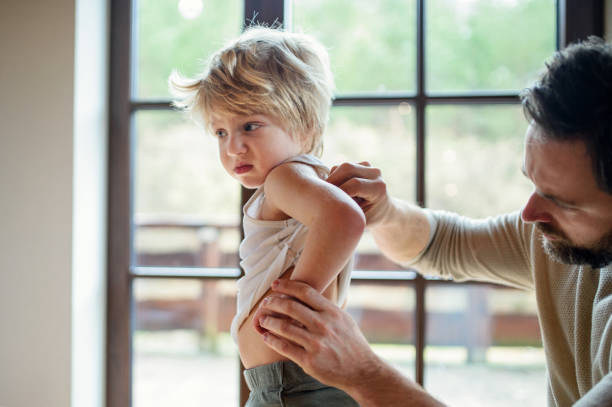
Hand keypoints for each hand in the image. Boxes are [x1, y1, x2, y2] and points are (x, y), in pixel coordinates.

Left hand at [256, 279, 381, 389]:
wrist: (362, 371)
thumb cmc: (352, 343)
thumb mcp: (343, 319)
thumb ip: (326, 308)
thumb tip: (307, 295)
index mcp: (332, 312)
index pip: (305, 292)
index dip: (287, 286)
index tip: (275, 285)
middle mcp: (323, 325)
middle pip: (291, 307)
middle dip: (273, 303)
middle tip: (265, 303)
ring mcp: (316, 343)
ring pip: (284, 327)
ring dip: (269, 321)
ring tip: (262, 320)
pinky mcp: (310, 361)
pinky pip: (285, 347)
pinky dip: (272, 340)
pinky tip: (266, 336)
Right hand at [327, 161, 390, 226]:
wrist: (382, 211)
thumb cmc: (369, 220)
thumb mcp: (360, 221)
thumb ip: (347, 212)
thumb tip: (329, 207)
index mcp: (378, 188)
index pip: (354, 184)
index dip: (338, 192)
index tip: (328, 203)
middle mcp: (375, 174)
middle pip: (347, 168)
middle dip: (331, 180)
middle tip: (321, 195)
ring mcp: (369, 167)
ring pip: (342, 167)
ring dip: (332, 180)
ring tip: (331, 196)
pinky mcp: (360, 165)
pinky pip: (341, 168)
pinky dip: (334, 178)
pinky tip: (336, 191)